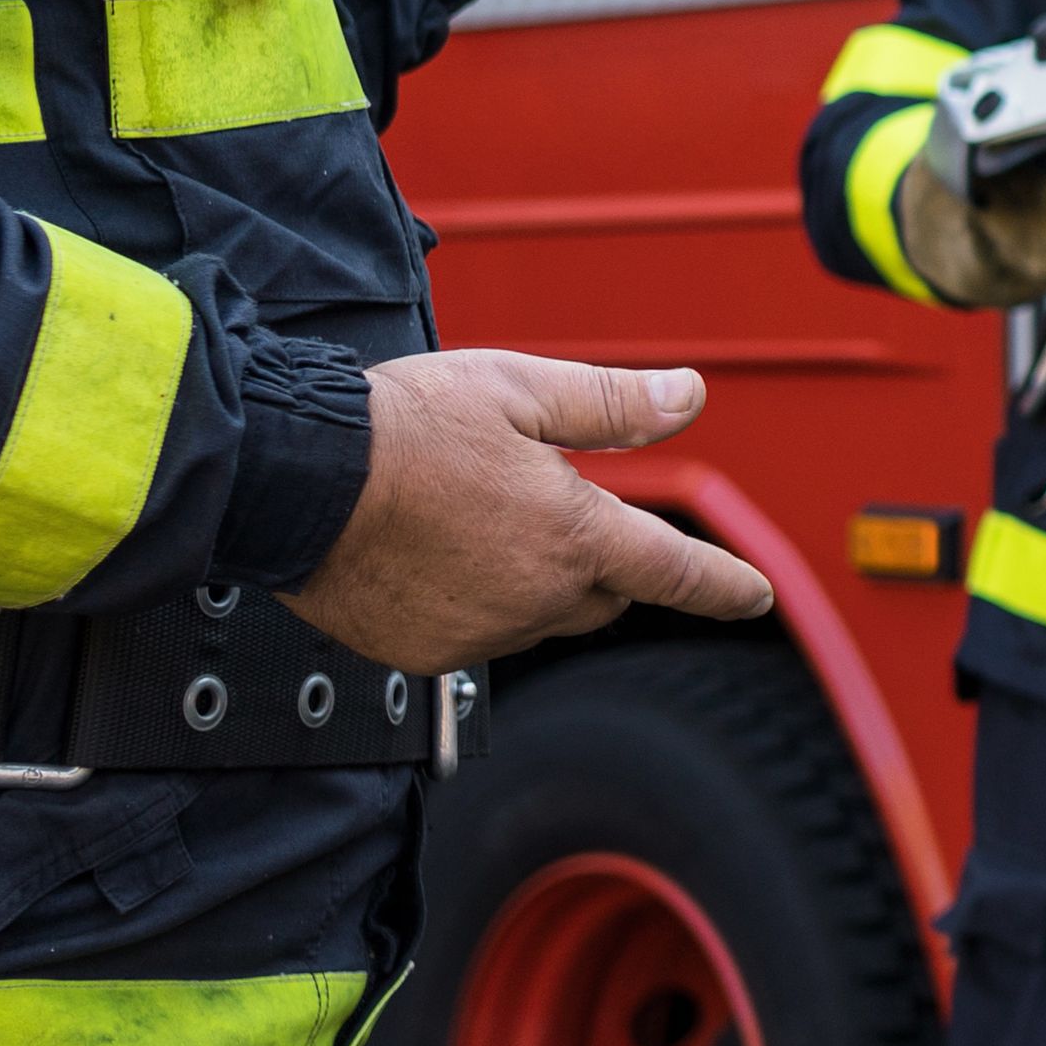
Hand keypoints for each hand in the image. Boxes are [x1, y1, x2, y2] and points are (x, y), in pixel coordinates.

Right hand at [281, 351, 778, 672]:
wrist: (290, 481)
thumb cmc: (399, 428)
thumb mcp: (517, 389)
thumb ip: (611, 404)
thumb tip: (688, 397)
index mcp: (574, 537)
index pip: (674, 570)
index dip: (722, 585)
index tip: (755, 597)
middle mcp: (537, 599)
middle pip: (604, 595)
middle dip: (598, 559)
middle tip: (542, 503)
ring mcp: (481, 635)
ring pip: (539, 615)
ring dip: (530, 579)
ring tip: (467, 517)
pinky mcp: (427, 656)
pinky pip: (477, 635)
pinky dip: (473, 602)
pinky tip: (430, 554)